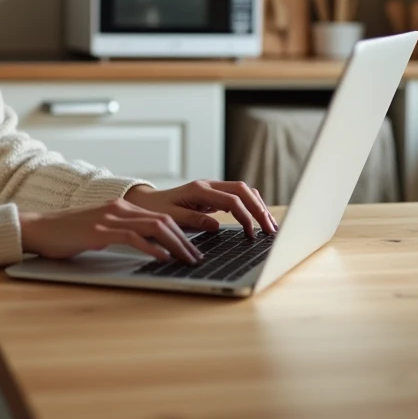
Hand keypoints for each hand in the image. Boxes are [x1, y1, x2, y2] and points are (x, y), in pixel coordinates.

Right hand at [19, 199, 204, 263]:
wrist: (38, 228)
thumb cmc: (67, 234)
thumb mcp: (100, 231)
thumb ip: (122, 234)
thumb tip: (147, 249)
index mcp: (121, 207)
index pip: (161, 217)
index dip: (182, 233)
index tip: (194, 250)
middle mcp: (119, 208)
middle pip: (163, 220)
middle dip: (185, 240)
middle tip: (198, 258)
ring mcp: (110, 218)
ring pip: (154, 227)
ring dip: (175, 245)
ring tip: (187, 260)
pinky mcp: (99, 231)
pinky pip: (133, 237)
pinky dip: (152, 248)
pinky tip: (162, 258)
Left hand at [122, 180, 278, 236]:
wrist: (146, 202)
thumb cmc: (155, 210)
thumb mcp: (170, 218)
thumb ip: (192, 220)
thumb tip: (216, 225)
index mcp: (198, 190)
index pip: (230, 200)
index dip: (245, 216)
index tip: (252, 234)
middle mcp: (208, 185)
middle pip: (242, 190)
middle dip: (259, 208)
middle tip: (271, 229)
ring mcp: (212, 188)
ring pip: (243, 191)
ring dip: (258, 205)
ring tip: (270, 225)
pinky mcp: (214, 194)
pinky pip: (238, 196)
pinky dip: (251, 205)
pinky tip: (258, 219)